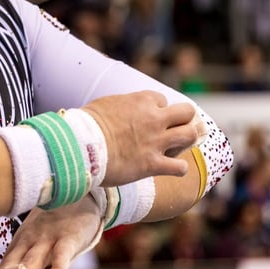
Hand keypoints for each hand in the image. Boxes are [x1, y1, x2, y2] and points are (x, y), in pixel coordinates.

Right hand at [83, 91, 199, 185]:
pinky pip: (180, 167)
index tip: (148, 118)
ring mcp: (156, 141)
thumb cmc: (86, 124)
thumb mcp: (105, 104)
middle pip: (186, 112)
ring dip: (186, 140)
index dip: (157, 109)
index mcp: (141, 100)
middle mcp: (153, 118)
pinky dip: (178, 168)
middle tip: (175, 128)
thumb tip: (122, 110)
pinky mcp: (152, 164)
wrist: (80, 146)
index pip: (162, 100)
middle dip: (184, 119)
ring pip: (190, 135)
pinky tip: (171, 168)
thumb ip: (122, 105)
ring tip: (177, 146)